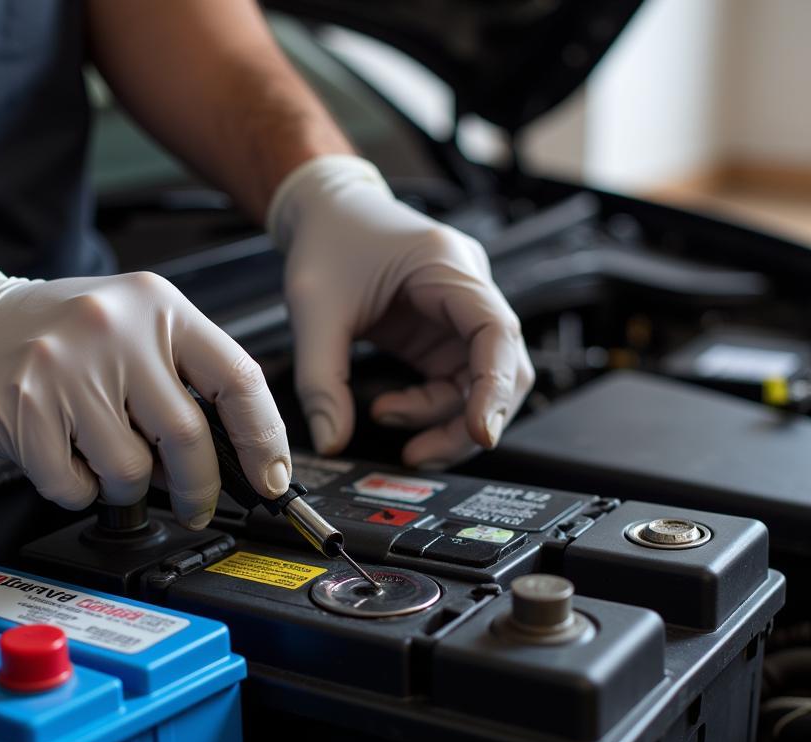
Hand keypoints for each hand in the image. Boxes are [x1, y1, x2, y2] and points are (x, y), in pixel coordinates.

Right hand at [0, 243, 290, 525]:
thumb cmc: (50, 334)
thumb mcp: (130, 329)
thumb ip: (182, 382)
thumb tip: (234, 460)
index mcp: (158, 306)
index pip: (238, 379)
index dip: (264, 440)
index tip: (270, 480)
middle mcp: (116, 328)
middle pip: (189, 436)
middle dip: (199, 488)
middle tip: (197, 507)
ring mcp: (67, 366)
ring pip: (132, 468)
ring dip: (127, 487)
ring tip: (105, 461)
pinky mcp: (25, 407)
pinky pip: (75, 484)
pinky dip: (78, 490)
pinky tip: (65, 459)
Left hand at [269, 156, 533, 467]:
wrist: (323, 211)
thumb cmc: (327, 240)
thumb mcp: (314, 310)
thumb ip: (320, 380)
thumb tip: (330, 440)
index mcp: (448, 268)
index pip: (497, 332)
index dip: (495, 388)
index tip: (482, 433)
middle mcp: (466, 291)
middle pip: (503, 369)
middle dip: (467, 420)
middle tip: (421, 453)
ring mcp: (457, 316)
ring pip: (480, 385)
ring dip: (443, 420)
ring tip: (388, 421)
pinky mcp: (441, 336)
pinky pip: (453, 384)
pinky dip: (427, 409)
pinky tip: (389, 409)